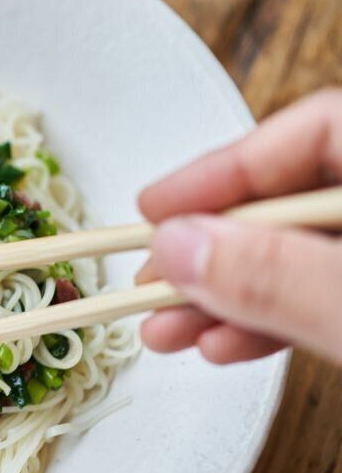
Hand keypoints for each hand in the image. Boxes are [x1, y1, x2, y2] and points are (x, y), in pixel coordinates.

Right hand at [137, 88, 341, 363]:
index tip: (155, 210)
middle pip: (296, 202)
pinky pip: (326, 297)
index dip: (226, 170)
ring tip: (166, 331)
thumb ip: (277, 274)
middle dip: (215, 248)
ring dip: (228, 295)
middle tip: (149, 280)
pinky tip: (223, 344)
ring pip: (304, 257)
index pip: (317, 129)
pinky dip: (272, 321)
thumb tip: (177, 246)